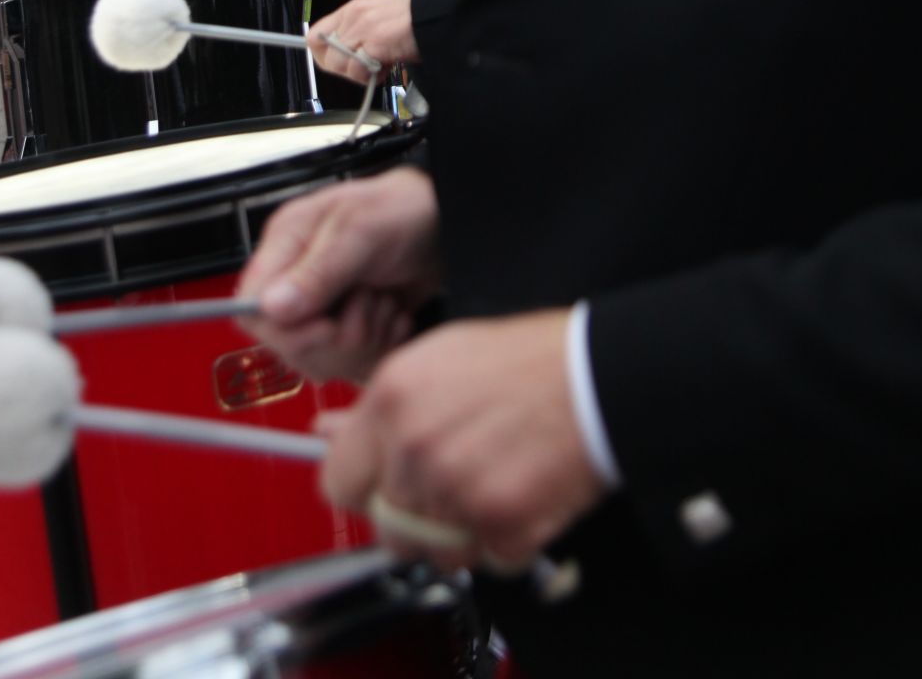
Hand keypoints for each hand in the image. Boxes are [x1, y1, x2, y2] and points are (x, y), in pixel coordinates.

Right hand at [236, 166, 440, 381]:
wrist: (447, 222)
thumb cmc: (404, 210)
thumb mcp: (361, 231)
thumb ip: (319, 271)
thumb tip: (271, 307)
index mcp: (286, 245)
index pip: (251, 308)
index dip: (283, 330)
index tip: (327, 327)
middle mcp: (298, 280)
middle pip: (286, 345)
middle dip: (335, 337)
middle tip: (369, 302)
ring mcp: (323, 307)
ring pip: (320, 361)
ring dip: (363, 340)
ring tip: (384, 302)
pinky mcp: (349, 329)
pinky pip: (352, 365)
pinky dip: (380, 348)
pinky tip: (395, 316)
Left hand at [309, 0, 416, 82]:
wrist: (438, 15)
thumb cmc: (417, 20)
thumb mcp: (380, 20)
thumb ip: (360, 35)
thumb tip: (347, 55)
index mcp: (353, 9)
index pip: (316, 35)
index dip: (324, 56)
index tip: (338, 65)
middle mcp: (354, 16)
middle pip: (325, 54)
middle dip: (344, 69)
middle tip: (365, 68)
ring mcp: (363, 27)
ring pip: (339, 64)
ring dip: (359, 74)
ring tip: (379, 67)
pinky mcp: (374, 40)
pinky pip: (358, 68)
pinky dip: (372, 76)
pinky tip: (387, 68)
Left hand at [318, 313, 607, 569]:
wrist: (594, 375)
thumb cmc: (523, 360)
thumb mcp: (437, 359)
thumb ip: (377, 405)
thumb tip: (327, 432)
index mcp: (391, 401)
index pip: (337, 483)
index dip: (362, 488)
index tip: (381, 486)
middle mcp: (415, 449)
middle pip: (387, 526)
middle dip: (415, 515)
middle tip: (452, 484)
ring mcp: (456, 491)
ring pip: (433, 552)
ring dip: (457, 535)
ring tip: (489, 487)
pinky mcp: (502, 526)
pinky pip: (485, 562)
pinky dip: (503, 543)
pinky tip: (518, 497)